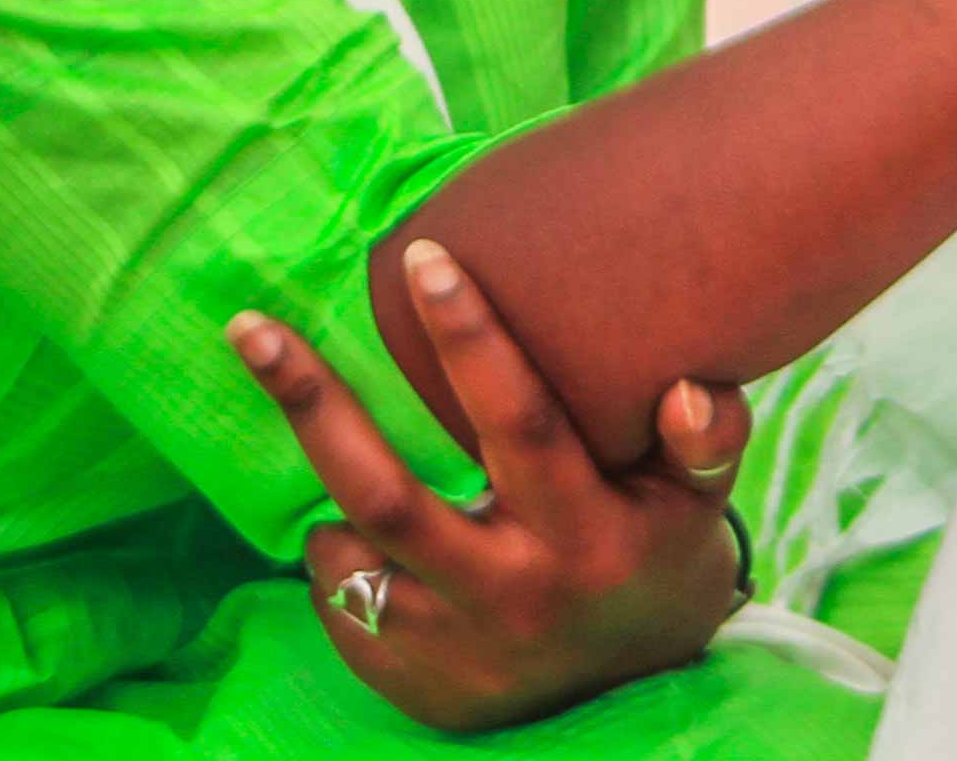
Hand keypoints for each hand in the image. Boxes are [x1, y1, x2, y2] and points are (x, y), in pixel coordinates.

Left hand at [232, 236, 749, 735]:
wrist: (637, 698)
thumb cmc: (660, 558)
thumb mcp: (696, 502)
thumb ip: (705, 440)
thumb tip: (688, 389)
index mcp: (585, 536)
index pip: (521, 424)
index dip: (470, 339)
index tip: (423, 257)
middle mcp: (510, 595)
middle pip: (387, 496)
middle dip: (313, 404)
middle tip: (251, 329)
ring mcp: (452, 648)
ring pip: (348, 556)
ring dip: (320, 487)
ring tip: (321, 430)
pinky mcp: (412, 684)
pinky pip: (340, 606)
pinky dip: (335, 553)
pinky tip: (347, 522)